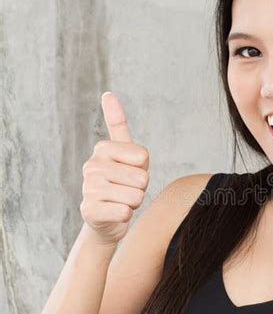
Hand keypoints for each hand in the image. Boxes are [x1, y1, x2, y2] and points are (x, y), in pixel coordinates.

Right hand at [80, 92, 149, 244]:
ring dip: (133, 203)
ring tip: (120, 202)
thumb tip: (108, 94)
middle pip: (141, 177)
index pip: (142, 156)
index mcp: (102, 149)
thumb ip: (118, 124)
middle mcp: (91, 166)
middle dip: (140, 188)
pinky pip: (125, 212)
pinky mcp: (89, 211)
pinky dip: (126, 216)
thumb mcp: (125, 153)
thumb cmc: (121, 182)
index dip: (143, 168)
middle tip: (126, 191)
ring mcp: (88, 189)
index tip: (130, 173)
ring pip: (135, 196)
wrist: (107, 219)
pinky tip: (114, 214)